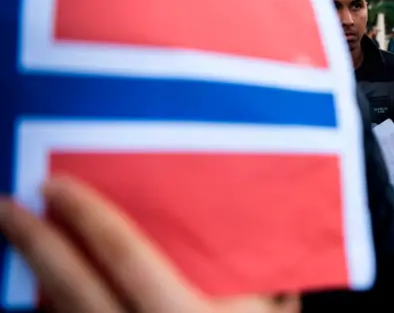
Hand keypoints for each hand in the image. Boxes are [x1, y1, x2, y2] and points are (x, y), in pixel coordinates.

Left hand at [0, 177, 299, 312]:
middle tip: (9, 207)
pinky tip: (49, 292)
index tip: (56, 186)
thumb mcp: (274, 309)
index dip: (87, 216)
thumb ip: (261, 274)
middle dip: (36, 244)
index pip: (125, 255)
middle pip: (75, 289)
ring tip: (19, 241)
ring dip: (37, 279)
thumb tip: (243, 220)